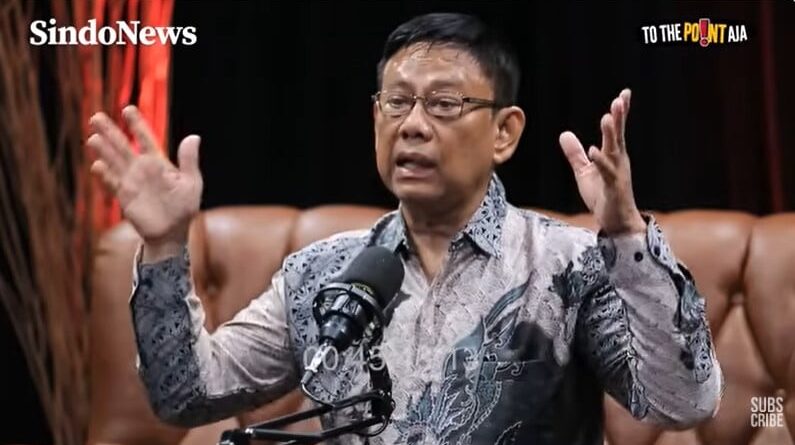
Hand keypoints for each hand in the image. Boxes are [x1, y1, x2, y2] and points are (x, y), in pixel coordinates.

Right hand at [88, 105, 202, 246]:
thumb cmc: (184, 208)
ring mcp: (131, 181)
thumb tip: (193, 136)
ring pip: (114, 161)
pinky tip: (97, 165)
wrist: (172, 232)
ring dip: (104, 150)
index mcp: (159, 162)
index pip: (146, 139)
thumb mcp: (191, 183)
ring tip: (94, 138)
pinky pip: (112, 183)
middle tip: (96, 117)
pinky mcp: (124, 196)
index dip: (137, 124)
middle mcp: (141, 168)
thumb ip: (188, 160)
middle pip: (123, 146)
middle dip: (111, 132)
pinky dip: (105, 174)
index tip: (128, 109)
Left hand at [559, 88, 645, 235]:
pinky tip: (594, 150)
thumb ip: (576, 153)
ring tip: (607, 117)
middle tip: (619, 100)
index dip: (619, 113)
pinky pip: (606, 172)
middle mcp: (618, 161)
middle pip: (618, 135)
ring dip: (611, 134)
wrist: (616, 221)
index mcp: (613, 155)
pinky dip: (600, 161)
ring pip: (614, 150)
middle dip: (619, 118)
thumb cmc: (603, 195)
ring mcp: (617, 173)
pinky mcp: (613, 187)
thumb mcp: (584, 171)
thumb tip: (564, 134)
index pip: (616, 131)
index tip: (623, 94)